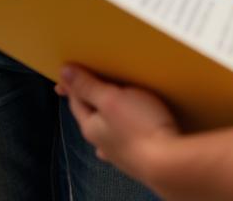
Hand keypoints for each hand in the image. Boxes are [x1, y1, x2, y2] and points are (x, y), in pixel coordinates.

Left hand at [56, 65, 177, 182]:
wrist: (168, 163)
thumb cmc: (139, 128)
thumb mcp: (110, 99)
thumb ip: (88, 86)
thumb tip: (64, 73)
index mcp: (91, 126)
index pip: (76, 100)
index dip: (72, 83)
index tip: (68, 69)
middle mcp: (101, 141)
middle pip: (90, 113)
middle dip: (87, 97)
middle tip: (85, 80)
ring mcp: (118, 151)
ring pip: (105, 127)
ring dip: (103, 114)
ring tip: (104, 103)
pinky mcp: (136, 155)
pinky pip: (122, 137)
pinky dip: (120, 128)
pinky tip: (121, 130)